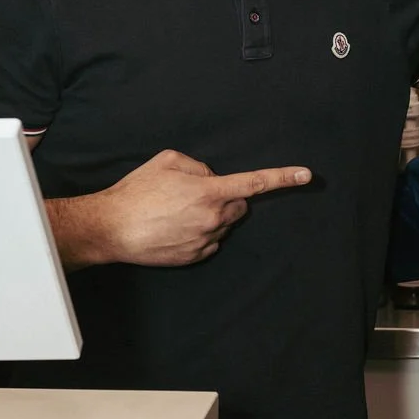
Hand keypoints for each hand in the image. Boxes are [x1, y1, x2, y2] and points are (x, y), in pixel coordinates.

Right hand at [50, 150, 311, 268]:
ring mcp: (205, 240)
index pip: (255, 183)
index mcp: (210, 192)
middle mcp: (214, 218)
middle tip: (195, 194)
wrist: (111, 229)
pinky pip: (209, 241)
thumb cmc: (137, 191)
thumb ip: (197, 165)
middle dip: (226, 198)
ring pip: (223, 224)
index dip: (283, 177)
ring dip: (210, 215)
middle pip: (239, 206)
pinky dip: (198, 233)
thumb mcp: (167, 161)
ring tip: (175, 212)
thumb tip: (210, 177)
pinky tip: (173, 228)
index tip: (307, 175)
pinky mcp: (195, 257)